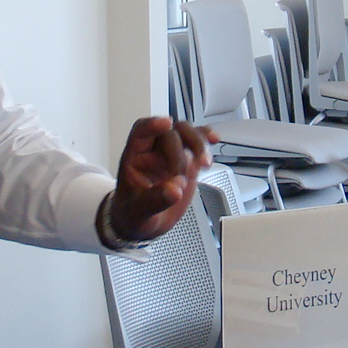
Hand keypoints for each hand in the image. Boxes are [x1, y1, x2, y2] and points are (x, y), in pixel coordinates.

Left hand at [108, 116, 216, 241]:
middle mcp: (153, 151)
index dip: (153, 125)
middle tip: (180, 180)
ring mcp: (172, 155)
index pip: (141, 131)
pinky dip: (206, 140)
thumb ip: (154, 201)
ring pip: (186, 133)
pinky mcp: (187, 162)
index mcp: (134, 157)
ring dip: (198, 144)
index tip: (166, 124)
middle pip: (170, 134)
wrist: (145, 223)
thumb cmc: (134, 214)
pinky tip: (214, 140)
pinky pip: (197, 143)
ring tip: (204, 163)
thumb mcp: (137, 212)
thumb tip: (174, 191)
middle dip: (179, 155)